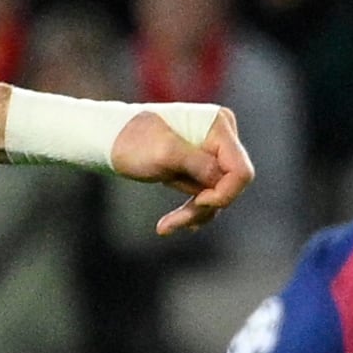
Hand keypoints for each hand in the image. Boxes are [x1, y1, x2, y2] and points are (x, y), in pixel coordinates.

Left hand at [112, 107, 256, 236]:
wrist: (111, 139)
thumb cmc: (133, 141)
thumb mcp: (164, 153)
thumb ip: (197, 164)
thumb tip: (221, 180)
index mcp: (218, 126)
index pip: (240, 171)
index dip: (224, 193)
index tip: (198, 202)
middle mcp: (221, 137)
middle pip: (231, 185)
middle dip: (204, 206)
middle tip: (171, 223)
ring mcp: (212, 153)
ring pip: (217, 195)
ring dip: (194, 213)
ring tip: (165, 226)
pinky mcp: (200, 168)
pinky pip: (206, 195)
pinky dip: (191, 211)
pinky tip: (170, 224)